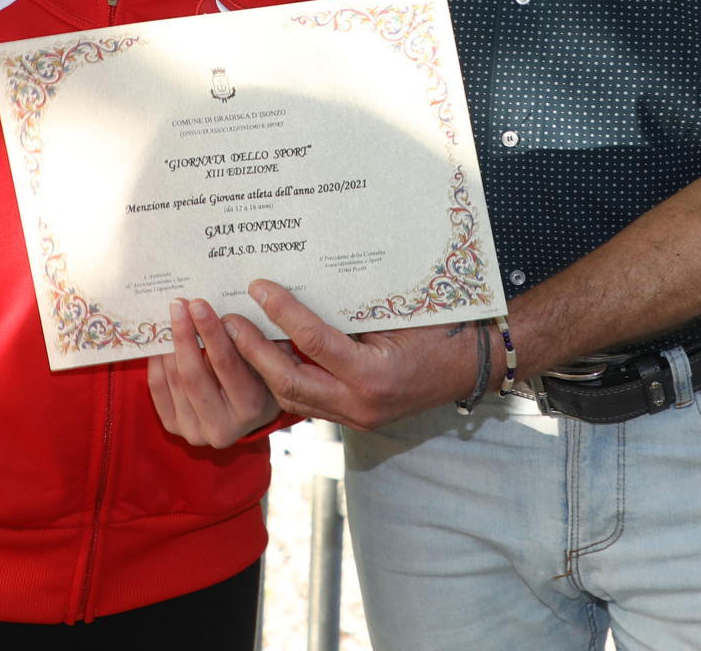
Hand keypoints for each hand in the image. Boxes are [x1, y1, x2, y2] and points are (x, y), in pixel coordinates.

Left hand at [145, 298, 282, 448]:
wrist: (248, 413)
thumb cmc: (262, 377)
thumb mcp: (267, 360)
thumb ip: (251, 341)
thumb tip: (224, 311)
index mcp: (252, 409)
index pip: (227, 365)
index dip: (211, 333)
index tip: (200, 305)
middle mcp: (223, 427)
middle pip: (194, 375)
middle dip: (185, 334)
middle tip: (180, 304)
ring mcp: (196, 431)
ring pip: (173, 379)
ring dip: (169, 343)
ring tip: (171, 315)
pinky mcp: (175, 426)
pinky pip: (158, 387)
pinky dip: (157, 360)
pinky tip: (162, 339)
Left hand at [224, 280, 477, 431]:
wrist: (473, 364)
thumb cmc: (442, 328)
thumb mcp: (398, 312)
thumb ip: (351, 309)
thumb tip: (304, 281)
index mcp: (374, 375)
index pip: (314, 341)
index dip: (282, 312)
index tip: (258, 287)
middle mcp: (361, 404)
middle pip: (290, 381)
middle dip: (253, 352)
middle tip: (227, 321)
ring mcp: (357, 417)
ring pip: (293, 398)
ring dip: (261, 369)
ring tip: (235, 338)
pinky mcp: (354, 418)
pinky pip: (308, 401)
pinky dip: (284, 379)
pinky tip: (265, 356)